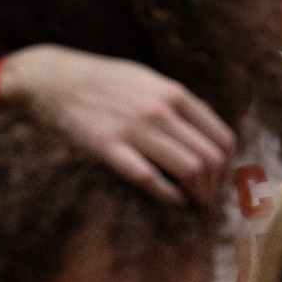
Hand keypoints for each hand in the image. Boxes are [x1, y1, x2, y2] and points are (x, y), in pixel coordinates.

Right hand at [0, 45, 235, 205]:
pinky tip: (176, 201)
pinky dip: (170, 195)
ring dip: (199, 193)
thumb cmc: (105, 81)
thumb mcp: (149, 79)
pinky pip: (150, 178)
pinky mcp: (107, 146)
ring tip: (197, 203)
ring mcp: (134, 129)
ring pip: (188, 169)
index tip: (223, 178)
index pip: (222, 137)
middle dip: (217, 185)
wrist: (52, 78)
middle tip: (212, 198)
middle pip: (210, 158)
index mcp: (174, 94)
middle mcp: (160, 110)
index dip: (229, 165)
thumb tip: (211, 126)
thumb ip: (179, 102)